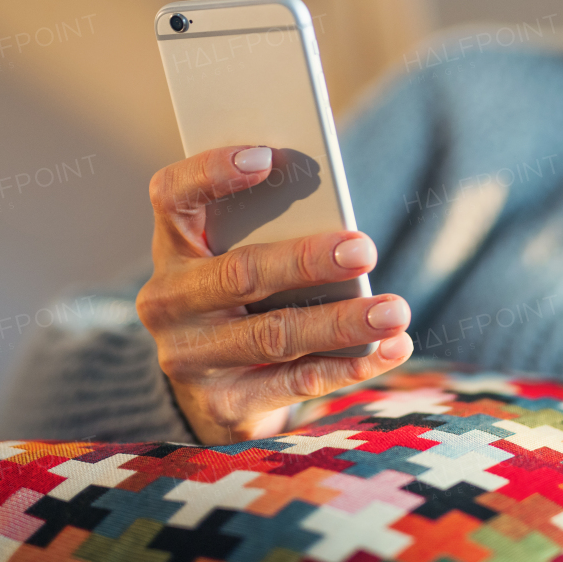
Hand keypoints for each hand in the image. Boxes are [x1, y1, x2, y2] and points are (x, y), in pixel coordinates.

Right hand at [137, 145, 412, 444]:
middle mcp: (168, 300)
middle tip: (364, 249)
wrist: (217, 387)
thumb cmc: (248, 294)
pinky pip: (294, 384)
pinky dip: (349, 365)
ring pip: (273, 335)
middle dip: (306, 261)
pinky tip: (391, 348)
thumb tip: (342, 225)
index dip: (211, 171)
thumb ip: (273, 230)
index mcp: (174, 244)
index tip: (266, 155)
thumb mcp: (243, 255)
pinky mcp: (222, 405)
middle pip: (239, 273)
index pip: (172, 194)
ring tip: (394, 310)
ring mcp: (188, 357)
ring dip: (341, 322)